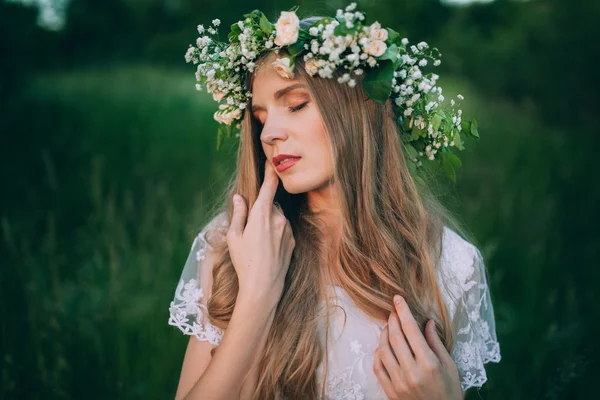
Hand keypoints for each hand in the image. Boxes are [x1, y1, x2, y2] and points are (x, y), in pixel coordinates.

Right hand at [226, 161, 295, 301]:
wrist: (264, 286)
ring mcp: (287, 230)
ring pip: (278, 217)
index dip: (270, 173)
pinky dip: (277, 232)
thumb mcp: (234, 236)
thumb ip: (238, 214)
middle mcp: (278, 219)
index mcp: (261, 214)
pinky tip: (268, 248)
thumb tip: (239, 197)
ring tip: (259, 242)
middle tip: (251, 229)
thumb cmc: (245, 261)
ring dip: (270, 222)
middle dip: (263, 210)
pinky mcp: (293, 241)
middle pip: (271, 205)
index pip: (269, 187)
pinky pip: (284, 229)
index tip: (272, 163)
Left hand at [373, 295, 462, 399]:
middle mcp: (411, 372)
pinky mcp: (390, 391)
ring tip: (389, 327)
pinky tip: (383, 347)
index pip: (411, 330)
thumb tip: (427, 322)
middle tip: (393, 311)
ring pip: (383, 350)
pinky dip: (378, 353)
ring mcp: (398, 382)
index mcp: (429, 364)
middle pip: (395, 337)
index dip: (403, 311)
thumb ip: (437, 343)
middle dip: (393, 319)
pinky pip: (378, 367)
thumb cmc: (450, 392)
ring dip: (384, 334)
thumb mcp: (450, 367)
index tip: (398, 298)